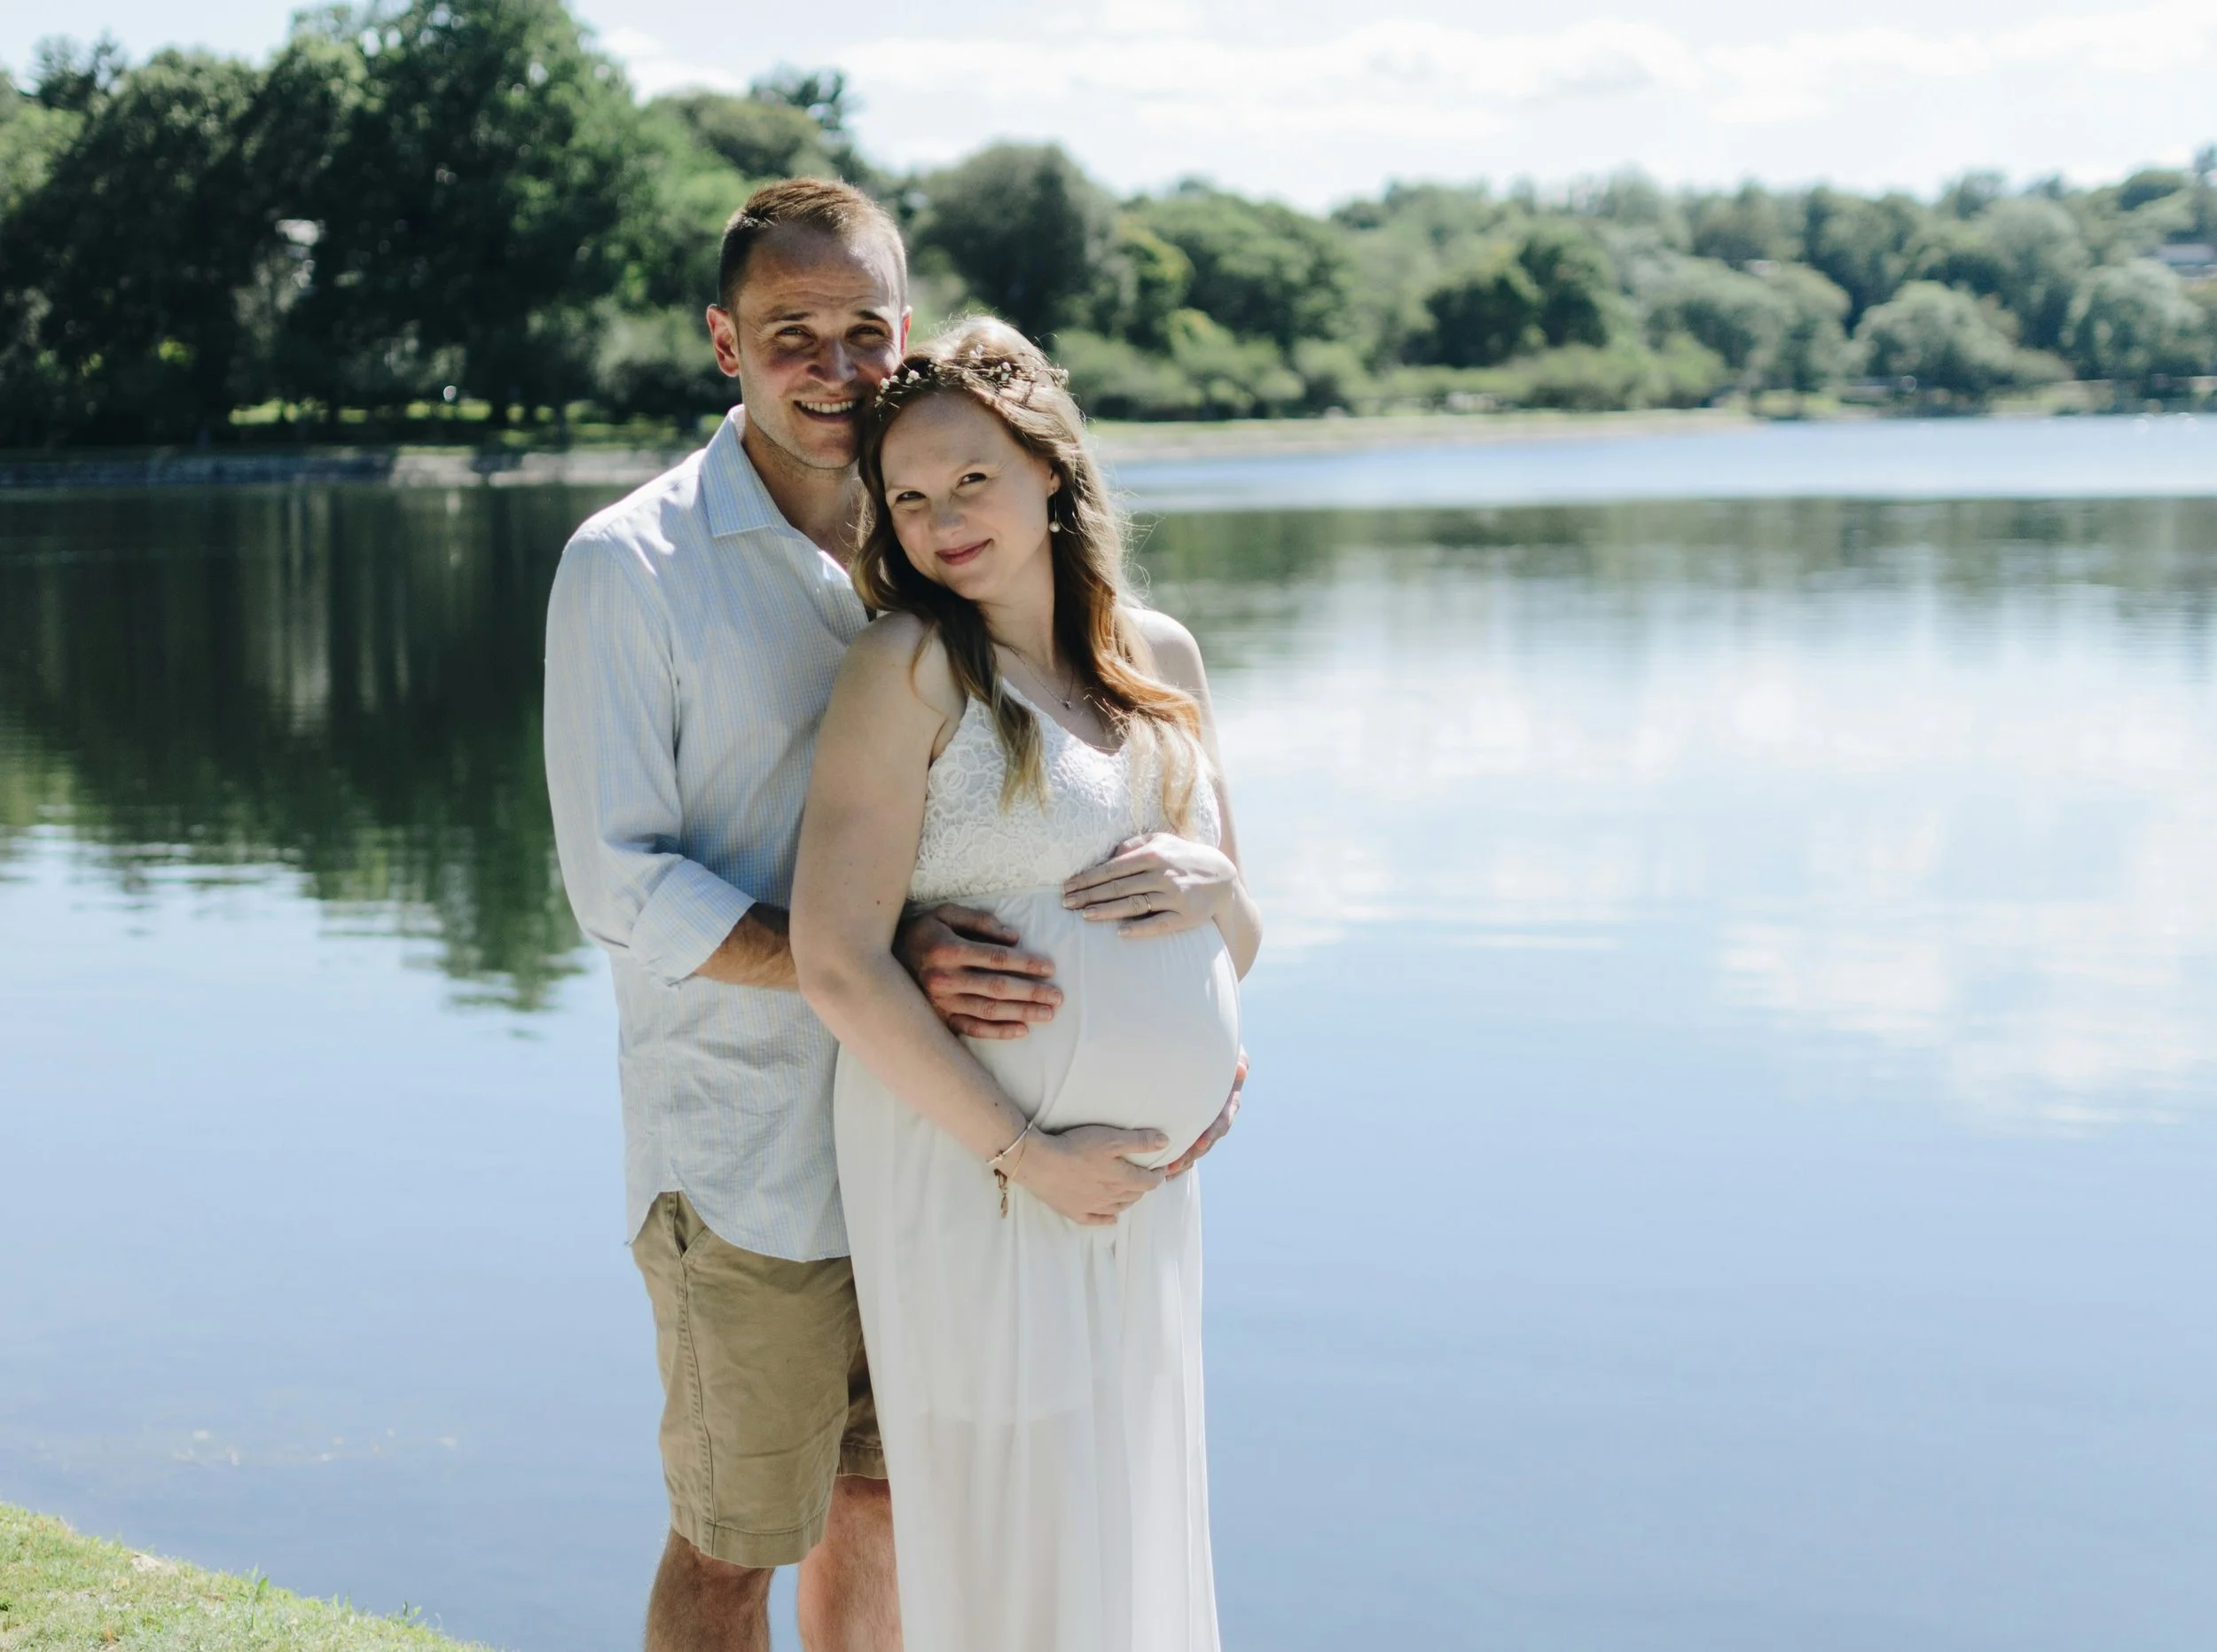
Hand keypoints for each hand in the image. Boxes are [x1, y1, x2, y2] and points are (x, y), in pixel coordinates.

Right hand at [894, 903, 1060, 1039]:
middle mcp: (944, 979)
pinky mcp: (938, 1019)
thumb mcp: (945, 914)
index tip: (1049, 968)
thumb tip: (1014, 937)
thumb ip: (979, 921)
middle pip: (997, 988)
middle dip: (1031, 993)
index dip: (1026, 964)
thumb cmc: (921, 932)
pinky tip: (1021, 1030)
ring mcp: (941, 1003)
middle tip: (1058, 997)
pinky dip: (998, 1032)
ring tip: (1047, 1014)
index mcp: (948, 950)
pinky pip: (972, 1029)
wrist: (878, 961)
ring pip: (989, 1010)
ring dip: (1021, 1013)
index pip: (997, 958)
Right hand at [1011, 1124, 1168, 1225]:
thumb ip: (1139, 1142)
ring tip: (1131, 1193)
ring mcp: (1093, 1207)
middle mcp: (1112, 1196)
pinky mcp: (1075, 1212)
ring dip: (1129, 1201)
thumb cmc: (1077, 1147)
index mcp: (1122, 1179)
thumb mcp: (1112, 1138)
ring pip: (1119, 1207)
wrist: (1041, 1163)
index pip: (1149, 1182)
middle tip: (1145, 1177)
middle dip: (1144, 1186)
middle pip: (1135, 1195)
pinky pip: (1097, 1220)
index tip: (1161, 1168)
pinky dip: (1107, 1219)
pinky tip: (1111, 1218)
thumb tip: (1165, 1143)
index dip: (1158, 1175)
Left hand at [1062, 833, 1238, 935]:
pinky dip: (1139, 929)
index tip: (1067, 886)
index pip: (1112, 868)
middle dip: (1089, 895)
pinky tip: (1119, 933)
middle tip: (1066, 904)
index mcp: (1153, 854)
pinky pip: (1158, 924)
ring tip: (1084, 916)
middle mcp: (1162, 874)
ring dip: (1107, 911)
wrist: (1222, 877)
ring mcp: (1174, 896)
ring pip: (1134, 905)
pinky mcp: (1185, 917)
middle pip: (1118, 887)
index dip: (1087, 878)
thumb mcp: (1162, 841)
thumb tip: (1108, 855)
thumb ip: (1134, 845)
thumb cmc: (1183, 857)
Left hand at [1166, 1048, 1246, 1178]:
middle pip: (1208, 1139)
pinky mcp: (1191, 1126)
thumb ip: (1237, 1060)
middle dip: (1194, 1153)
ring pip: (1196, 1146)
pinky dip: (1178, 1156)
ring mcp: (1205, 1122)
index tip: (1202, 1141)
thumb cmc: (1217, 1049)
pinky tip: (1165, 1167)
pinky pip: (1186, 1144)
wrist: (1203, 1052)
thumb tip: (1241, 1069)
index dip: (1214, 1131)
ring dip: (1184, 1159)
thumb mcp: (1230, 1052)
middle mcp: (1218, 1115)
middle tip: (1178, 1163)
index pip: (1223, 1118)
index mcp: (1228, 1101)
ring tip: (1168, 1170)